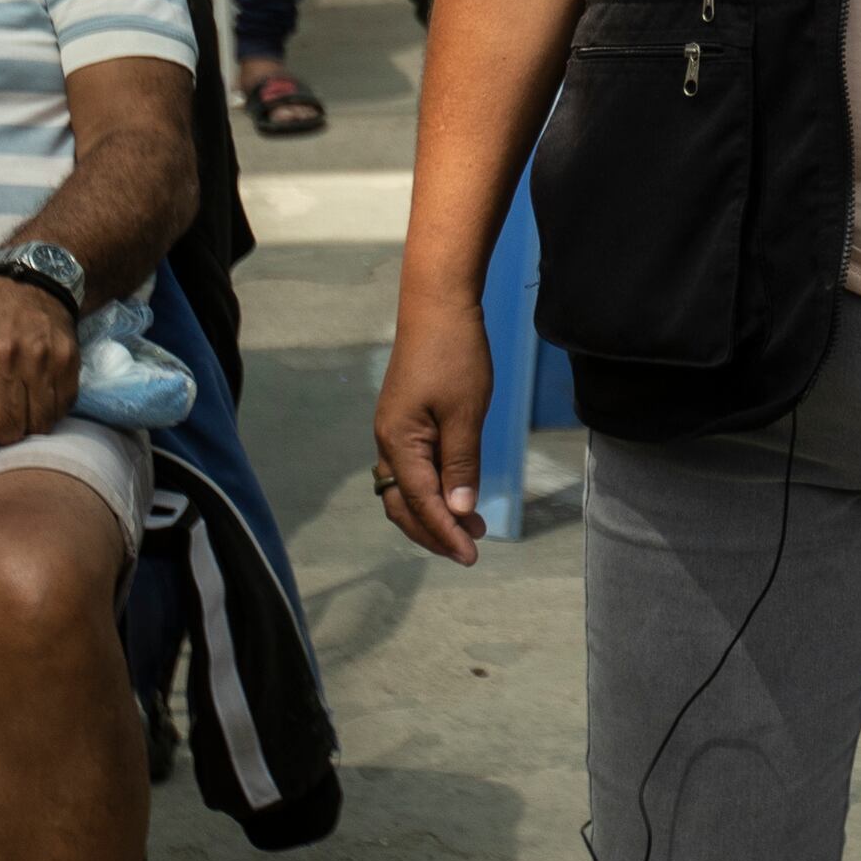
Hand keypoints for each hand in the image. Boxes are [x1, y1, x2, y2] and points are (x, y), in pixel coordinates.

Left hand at [0, 275, 78, 450]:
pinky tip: (36, 401)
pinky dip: (48, 413)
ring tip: (14, 416)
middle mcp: (3, 360)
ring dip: (24, 429)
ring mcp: (40, 360)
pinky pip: (61, 408)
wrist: (26, 285)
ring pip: (37, 425)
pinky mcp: (67, 361)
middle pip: (5, 430)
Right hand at [373, 294, 494, 563]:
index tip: (472, 555)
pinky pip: (411, 468)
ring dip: (433, 512)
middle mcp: (388, 442)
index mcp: (398, 443)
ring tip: (468, 525)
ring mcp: (393, 430)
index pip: (421, 503)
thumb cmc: (454, 355)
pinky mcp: (404, 420)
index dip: (446, 532)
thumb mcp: (466, 413)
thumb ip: (461, 464)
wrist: (438, 305)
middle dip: (435, 530)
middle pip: (404, 504)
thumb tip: (459, 510)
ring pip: (405, 488)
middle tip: (471, 547)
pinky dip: (430, 489)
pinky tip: (453, 492)